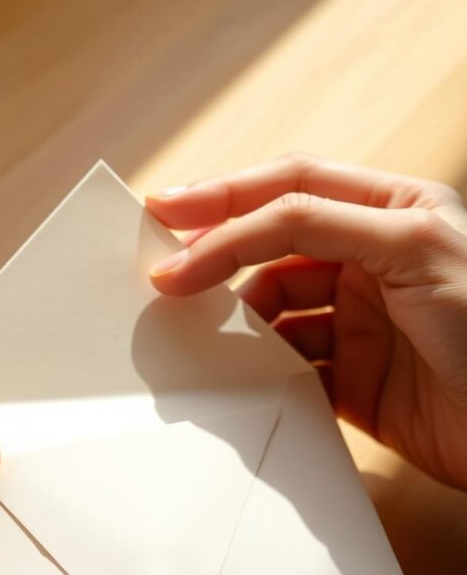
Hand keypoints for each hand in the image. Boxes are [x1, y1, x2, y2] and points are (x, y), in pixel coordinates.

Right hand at [147, 153, 466, 489]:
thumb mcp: (411, 248)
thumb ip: (322, 224)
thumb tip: (235, 233)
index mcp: (392, 212)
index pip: (292, 190)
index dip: (225, 198)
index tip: (166, 215)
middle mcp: (372, 263)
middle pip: (273, 249)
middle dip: (218, 258)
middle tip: (163, 278)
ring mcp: (360, 326)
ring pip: (274, 315)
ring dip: (238, 325)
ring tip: (203, 341)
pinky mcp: (355, 385)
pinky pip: (290, 372)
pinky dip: (261, 377)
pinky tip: (241, 381)